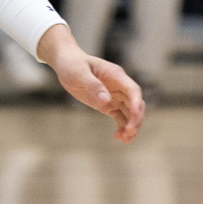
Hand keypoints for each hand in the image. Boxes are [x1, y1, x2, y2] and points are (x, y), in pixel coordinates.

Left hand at [37, 26, 145, 141]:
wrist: (66, 63)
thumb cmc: (72, 64)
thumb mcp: (78, 72)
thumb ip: (92, 85)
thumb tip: (106, 100)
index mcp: (116, 75)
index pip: (133, 90)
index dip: (136, 103)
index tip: (135, 116)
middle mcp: (119, 86)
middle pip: (135, 104)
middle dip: (136, 119)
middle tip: (130, 133)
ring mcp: (115, 96)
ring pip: (130, 113)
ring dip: (130, 126)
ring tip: (125, 140)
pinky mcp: (108, 104)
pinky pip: (119, 117)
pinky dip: (121, 127)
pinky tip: (118, 137)